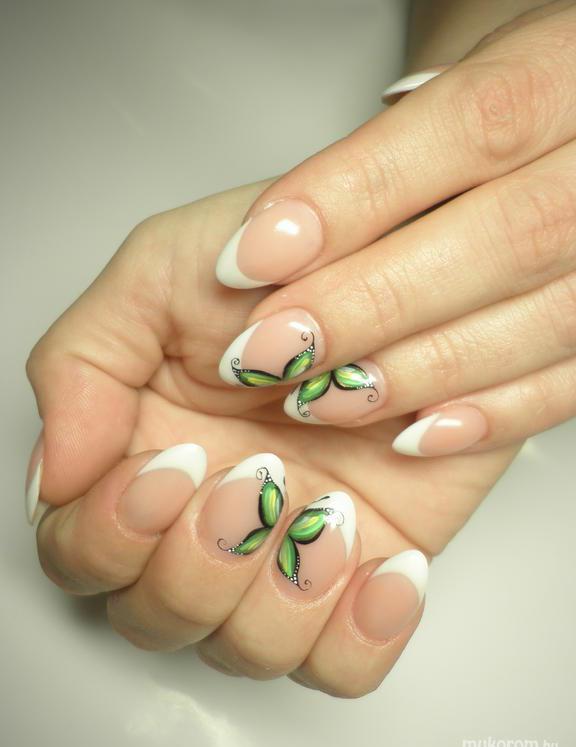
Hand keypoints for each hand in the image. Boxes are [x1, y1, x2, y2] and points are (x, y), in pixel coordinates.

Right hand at [26, 182, 515, 696]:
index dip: (113, 535)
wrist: (404, 271)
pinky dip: (360, 636)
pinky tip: (383, 565)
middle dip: (199, 565)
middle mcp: (209, 519)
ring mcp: (288, 550)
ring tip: (330, 510)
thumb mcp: (159, 275)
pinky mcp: (367, 569)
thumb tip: (57, 473)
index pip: (83, 553)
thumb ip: (83, 363)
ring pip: (249, 651)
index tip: (172, 468)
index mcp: (146, 459)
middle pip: (156, 617)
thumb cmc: (284, 265)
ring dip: (280, 596)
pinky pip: (345, 662)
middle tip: (251, 480)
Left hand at [214, 1, 575, 455]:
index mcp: (562, 79)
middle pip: (509, 236)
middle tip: (273, 346)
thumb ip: (370, 163)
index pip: (470, 126)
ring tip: (322, 397)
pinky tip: (413, 434)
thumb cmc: (483, 126)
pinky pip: (575, 384)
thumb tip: (269, 246)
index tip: (252, 257)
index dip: (354, 196)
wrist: (554, 143)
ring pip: (547, 322)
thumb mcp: (431, 104)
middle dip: (374, 302)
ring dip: (422, 371)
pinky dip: (492, 416)